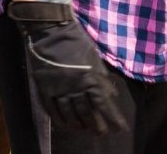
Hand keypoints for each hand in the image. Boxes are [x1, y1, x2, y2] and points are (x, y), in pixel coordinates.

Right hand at [8, 0, 128, 134]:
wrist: (52, 33)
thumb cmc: (78, 41)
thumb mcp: (95, 57)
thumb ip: (102, 77)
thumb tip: (111, 94)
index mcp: (91, 78)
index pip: (104, 104)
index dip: (112, 118)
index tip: (120, 128)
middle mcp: (75, 88)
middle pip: (87, 113)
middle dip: (97, 125)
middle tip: (102, 133)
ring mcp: (59, 91)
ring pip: (70, 115)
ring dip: (80, 125)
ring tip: (86, 130)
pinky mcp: (45, 90)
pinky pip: (53, 111)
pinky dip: (61, 120)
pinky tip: (67, 125)